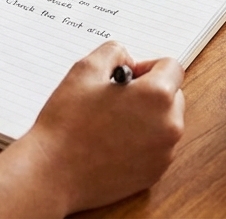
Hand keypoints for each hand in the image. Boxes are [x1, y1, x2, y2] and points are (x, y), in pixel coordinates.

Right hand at [20, 41, 184, 212]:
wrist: (53, 174)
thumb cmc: (66, 123)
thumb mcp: (85, 70)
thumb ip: (113, 52)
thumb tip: (127, 60)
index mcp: (157, 96)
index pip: (171, 67)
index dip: (147, 66)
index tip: (126, 77)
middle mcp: (169, 126)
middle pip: (173, 96)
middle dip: (149, 92)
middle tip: (115, 100)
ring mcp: (163, 154)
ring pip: (165, 123)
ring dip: (147, 118)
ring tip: (111, 123)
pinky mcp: (154, 174)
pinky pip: (156, 148)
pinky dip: (141, 142)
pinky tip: (111, 144)